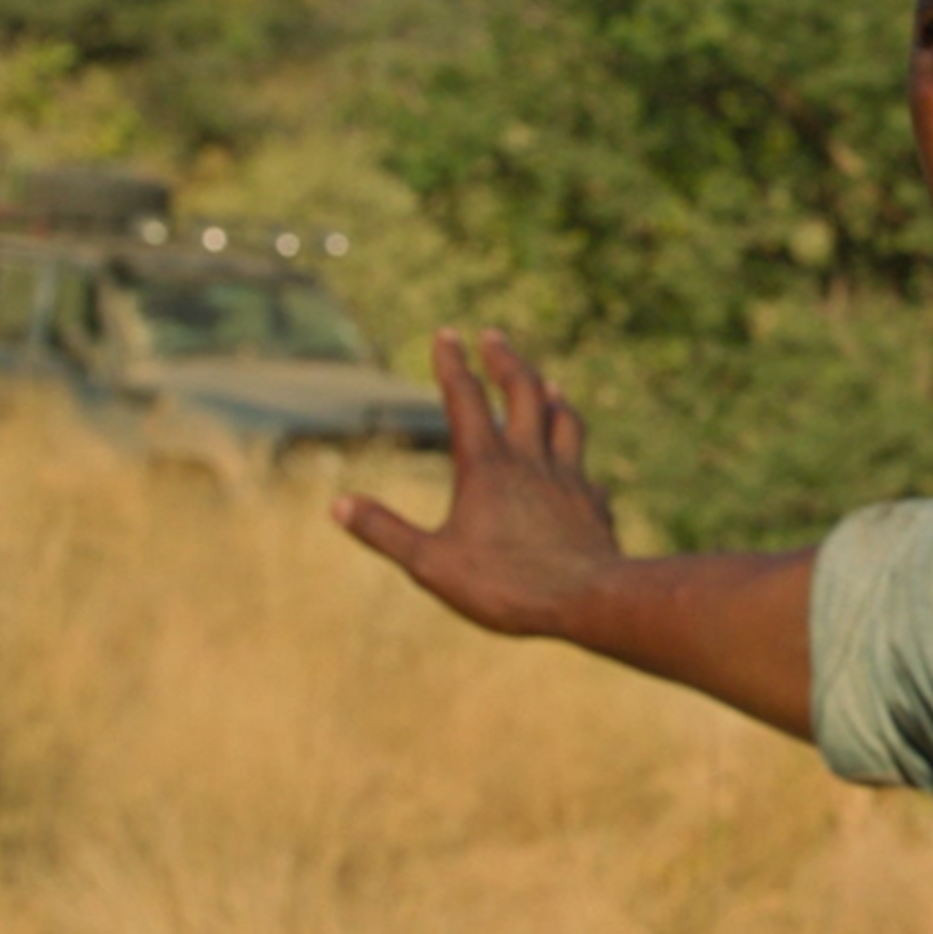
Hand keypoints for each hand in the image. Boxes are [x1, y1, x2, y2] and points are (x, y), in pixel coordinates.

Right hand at [334, 328, 622, 638]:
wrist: (589, 600)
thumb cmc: (507, 585)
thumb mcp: (431, 563)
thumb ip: (385, 532)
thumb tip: (338, 505)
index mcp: (486, 465)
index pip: (465, 398)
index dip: (452, 362)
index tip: (446, 334)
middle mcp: (530, 459)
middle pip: (522, 391)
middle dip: (505, 359)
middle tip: (493, 336)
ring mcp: (568, 477)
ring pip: (564, 419)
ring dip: (551, 396)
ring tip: (548, 383)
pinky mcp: (594, 502)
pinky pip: (584, 469)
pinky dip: (576, 459)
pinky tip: (577, 467)